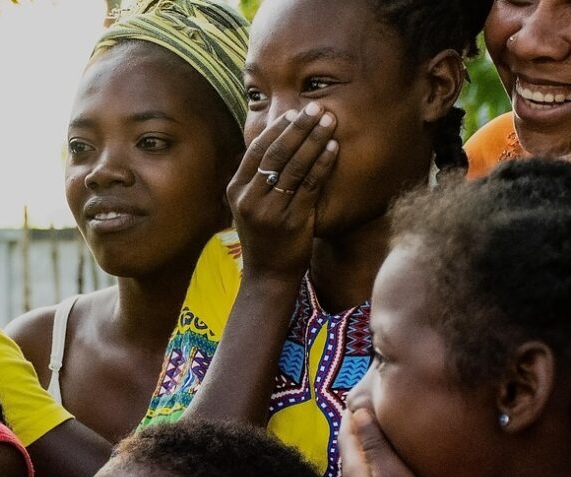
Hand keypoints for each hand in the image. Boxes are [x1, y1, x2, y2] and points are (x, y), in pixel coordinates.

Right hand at [229, 102, 338, 281]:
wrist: (268, 275)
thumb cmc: (264, 237)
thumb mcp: (249, 206)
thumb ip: (256, 179)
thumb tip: (274, 143)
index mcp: (236, 190)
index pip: (256, 150)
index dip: (277, 129)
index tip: (294, 112)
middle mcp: (249, 198)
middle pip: (276, 153)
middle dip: (298, 127)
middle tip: (315, 107)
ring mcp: (270, 210)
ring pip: (294, 166)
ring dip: (314, 139)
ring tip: (329, 121)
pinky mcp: (291, 220)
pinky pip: (310, 184)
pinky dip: (322, 163)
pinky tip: (333, 148)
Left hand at [337, 408, 429, 476]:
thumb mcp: (392, 474)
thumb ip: (374, 444)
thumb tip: (357, 411)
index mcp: (350, 468)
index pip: (346, 430)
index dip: (354, 412)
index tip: (364, 393)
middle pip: (349, 446)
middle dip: (358, 426)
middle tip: (374, 407)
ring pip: (357, 463)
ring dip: (366, 447)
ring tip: (383, 432)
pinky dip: (372, 465)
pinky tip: (386, 468)